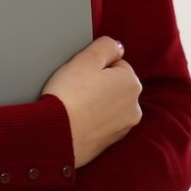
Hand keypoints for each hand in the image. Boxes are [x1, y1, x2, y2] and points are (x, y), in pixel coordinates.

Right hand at [42, 35, 142, 167]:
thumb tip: (118, 47)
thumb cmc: (70, 95)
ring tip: (74, 105)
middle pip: (114, 86)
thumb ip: (106, 46)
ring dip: (95, 104)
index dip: (95, 66)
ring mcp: (122, 128)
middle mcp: (134, 108)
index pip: (116, 64)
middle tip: (76, 88)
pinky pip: (100, 124)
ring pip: (108, 106)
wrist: (55, 135)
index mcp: (132, 84)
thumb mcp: (87, 58)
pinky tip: (76, 119)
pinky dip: (91, 121)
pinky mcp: (108, 144)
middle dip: (98, 85)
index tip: (81, 73)